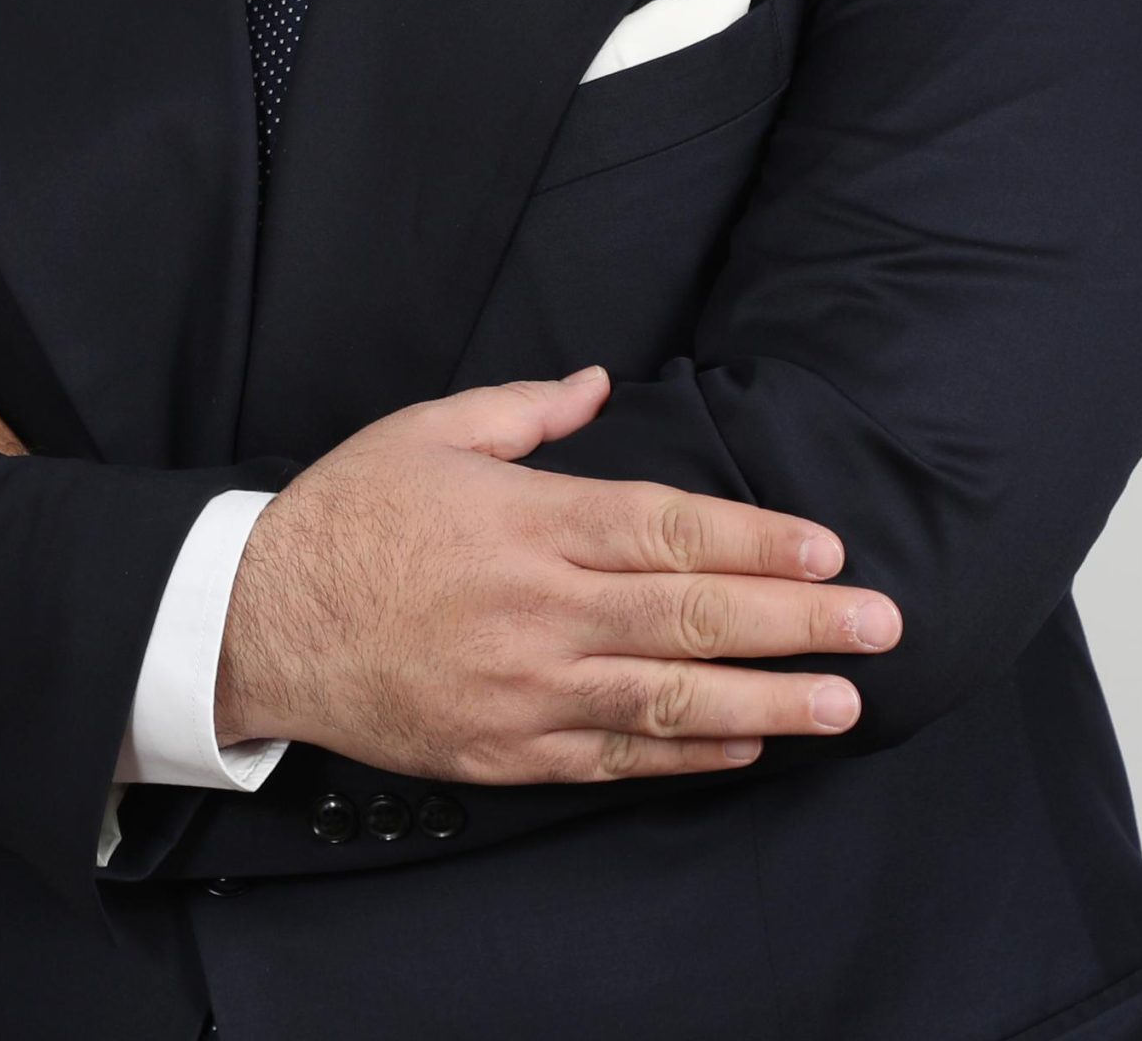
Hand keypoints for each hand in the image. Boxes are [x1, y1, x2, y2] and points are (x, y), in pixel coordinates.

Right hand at [216, 367, 899, 781]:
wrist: (259, 623)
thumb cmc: (349, 514)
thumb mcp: (430, 429)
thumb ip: (525, 407)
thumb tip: (601, 381)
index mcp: (530, 522)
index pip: (669, 529)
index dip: (758, 540)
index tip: (831, 550)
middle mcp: (541, 610)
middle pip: (692, 617)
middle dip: (798, 623)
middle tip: (882, 627)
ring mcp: (527, 691)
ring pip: (670, 702)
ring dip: (767, 703)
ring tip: (843, 703)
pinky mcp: (507, 752)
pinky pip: (616, 761)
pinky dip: (688, 758)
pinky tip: (747, 748)